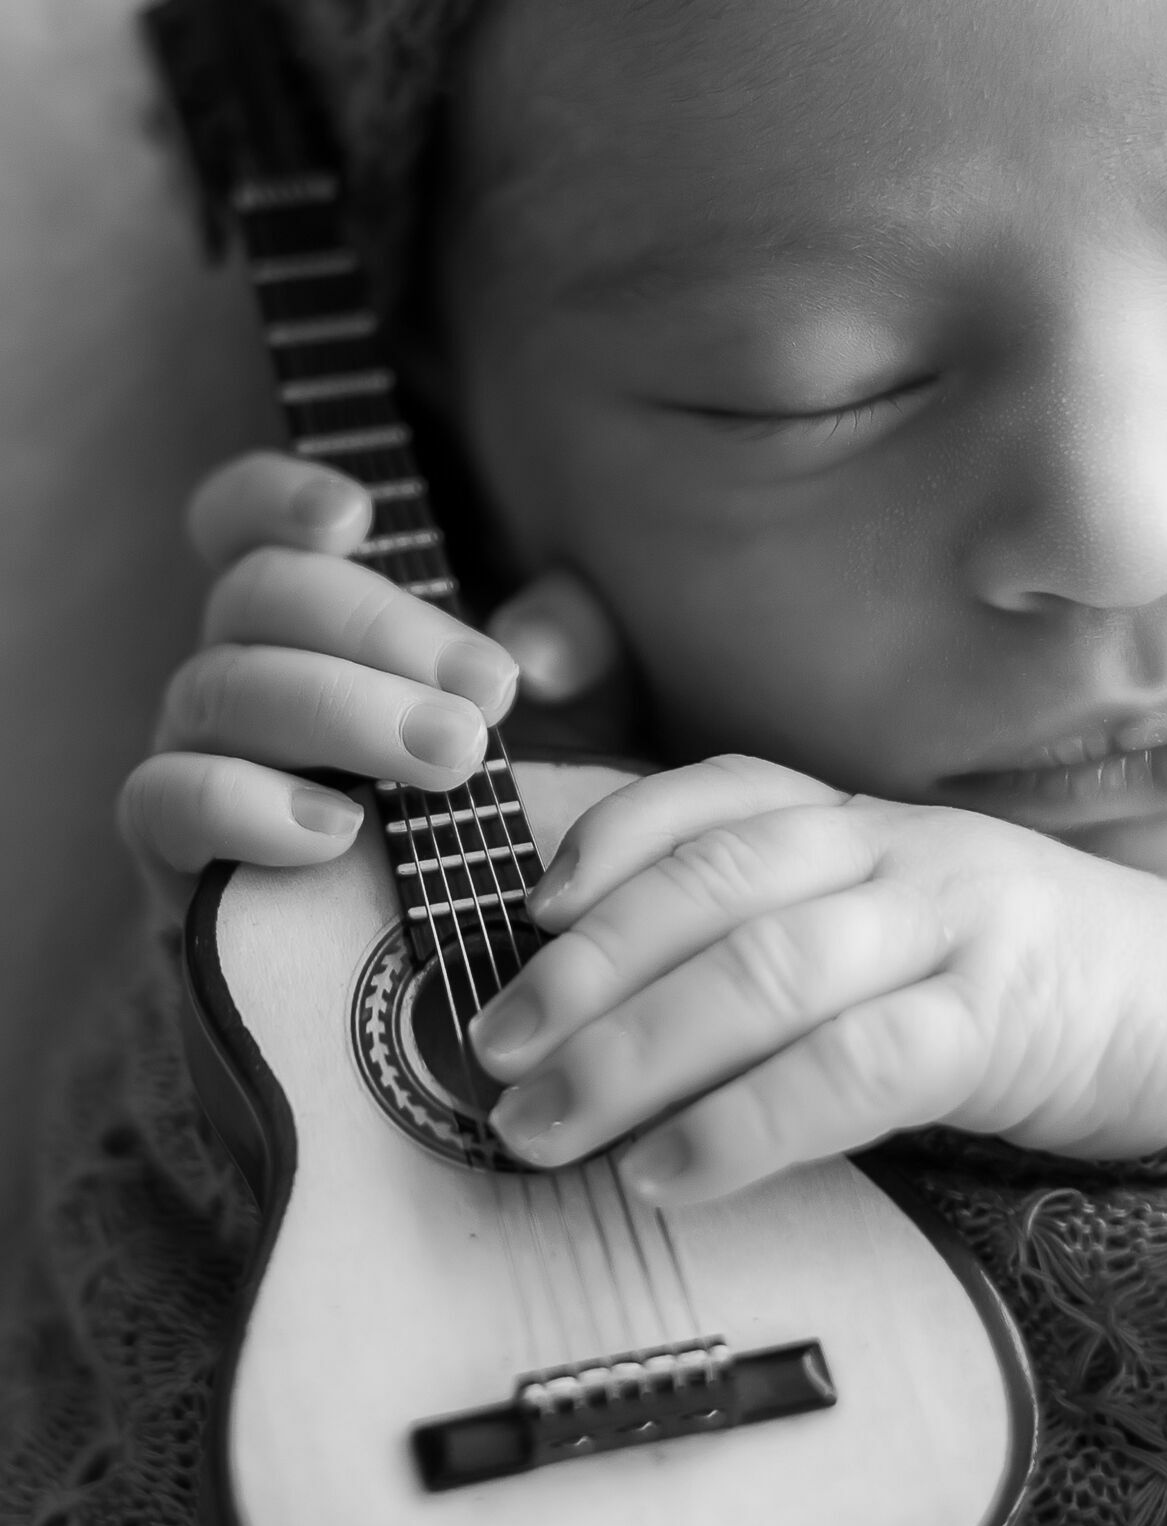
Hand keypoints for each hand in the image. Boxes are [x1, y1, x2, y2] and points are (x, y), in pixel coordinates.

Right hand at [118, 452, 625, 916]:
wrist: (443, 965)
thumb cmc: (498, 815)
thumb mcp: (578, 721)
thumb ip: (578, 654)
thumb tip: (544, 648)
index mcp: (310, 626)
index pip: (249, 527)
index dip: (275, 498)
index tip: (354, 516)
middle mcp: (241, 674)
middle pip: (257, 596)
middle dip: (378, 629)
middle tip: (487, 695)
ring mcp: (199, 756)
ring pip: (222, 690)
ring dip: (339, 712)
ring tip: (448, 757)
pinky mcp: (177, 856)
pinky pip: (166, 804)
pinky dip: (246, 808)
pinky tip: (337, 831)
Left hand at [471, 754, 1166, 1203]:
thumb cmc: (1028, 980)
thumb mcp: (908, 927)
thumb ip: (793, 937)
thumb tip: (629, 997)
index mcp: (872, 824)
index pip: (724, 794)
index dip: (614, 838)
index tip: (525, 907)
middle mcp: (904, 851)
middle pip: (719, 886)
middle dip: (591, 968)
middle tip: (494, 1051)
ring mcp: (959, 923)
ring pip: (770, 968)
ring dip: (637, 1052)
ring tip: (544, 1127)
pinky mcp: (1007, 1018)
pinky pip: (857, 1064)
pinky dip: (748, 1121)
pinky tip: (670, 1175)